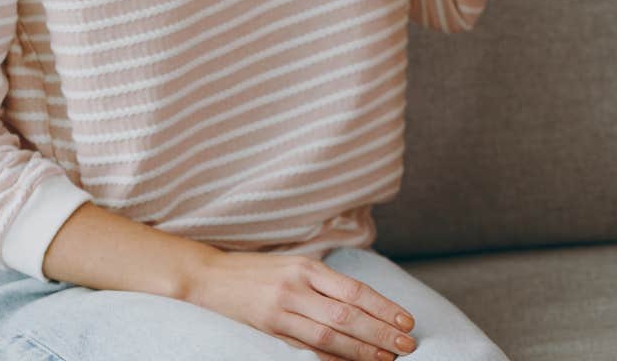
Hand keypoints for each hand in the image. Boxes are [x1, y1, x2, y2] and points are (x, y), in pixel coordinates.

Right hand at [182, 250, 416, 360]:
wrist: (209, 277)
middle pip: (346, 315)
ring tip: (386, 358)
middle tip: (407, 345)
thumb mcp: (295, 265)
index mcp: (307, 267)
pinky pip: (305, 349)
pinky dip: (331, 359)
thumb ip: (326, 282)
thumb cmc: (259, 271)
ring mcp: (280, 311)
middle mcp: (296, 288)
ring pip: (328, 336)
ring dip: (360, 350)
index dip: (383, 307)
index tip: (406, 320)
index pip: (355, 290)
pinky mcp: (268, 330)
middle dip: (380, 332)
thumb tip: (366, 305)